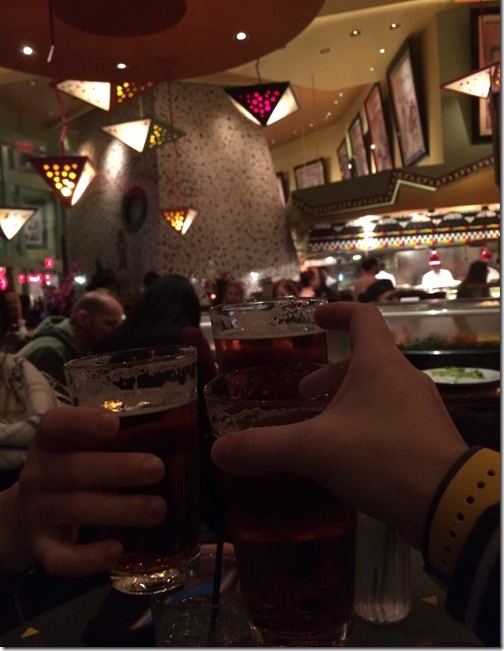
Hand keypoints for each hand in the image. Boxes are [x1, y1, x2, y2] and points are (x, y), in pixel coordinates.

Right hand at [3, 406, 165, 576]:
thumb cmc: (71, 469)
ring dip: (120, 510)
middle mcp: (38, 474)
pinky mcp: (40, 547)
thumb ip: (115, 439)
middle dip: (118, 469)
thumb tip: (174, 432)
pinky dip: (89, 558)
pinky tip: (119, 550)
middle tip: (157, 469)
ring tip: (159, 509)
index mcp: (50, 442)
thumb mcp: (82, 447)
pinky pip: (60, 557)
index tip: (114, 423)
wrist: (24, 515)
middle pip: (74, 470)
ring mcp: (36, 512)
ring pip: (76, 510)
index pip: (55, 425)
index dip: (82, 422)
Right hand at [211, 302, 467, 548]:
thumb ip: (264, 447)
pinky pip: (389, 418)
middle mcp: (404, 378)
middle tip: (302, 395)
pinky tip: (347, 455)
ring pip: (377, 391)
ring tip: (319, 428)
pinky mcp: (426, 438)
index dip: (337, 312)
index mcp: (380, 363)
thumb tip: (217, 451)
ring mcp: (420, 408)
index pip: (362, 317)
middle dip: (329, 374)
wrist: (448, 504)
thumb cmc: (381, 457)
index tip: (314, 317)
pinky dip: (364, 424)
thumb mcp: (315, 450)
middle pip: (364, 360)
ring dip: (345, 401)